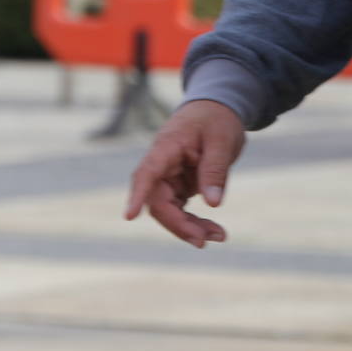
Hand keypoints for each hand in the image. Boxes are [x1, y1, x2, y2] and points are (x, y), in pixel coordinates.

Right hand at [124, 100, 246, 246]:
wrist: (216, 110)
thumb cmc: (216, 120)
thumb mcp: (222, 141)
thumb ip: (215, 171)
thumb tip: (213, 204)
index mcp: (165, 149)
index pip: (146, 174)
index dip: (137, 196)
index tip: (129, 216)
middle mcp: (160, 166)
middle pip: (157, 202)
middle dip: (178, 224)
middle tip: (204, 241)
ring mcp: (167, 178)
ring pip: (168, 211)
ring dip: (188, 228)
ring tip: (219, 236)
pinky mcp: (178, 187)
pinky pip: (180, 211)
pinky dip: (195, 223)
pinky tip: (214, 231)